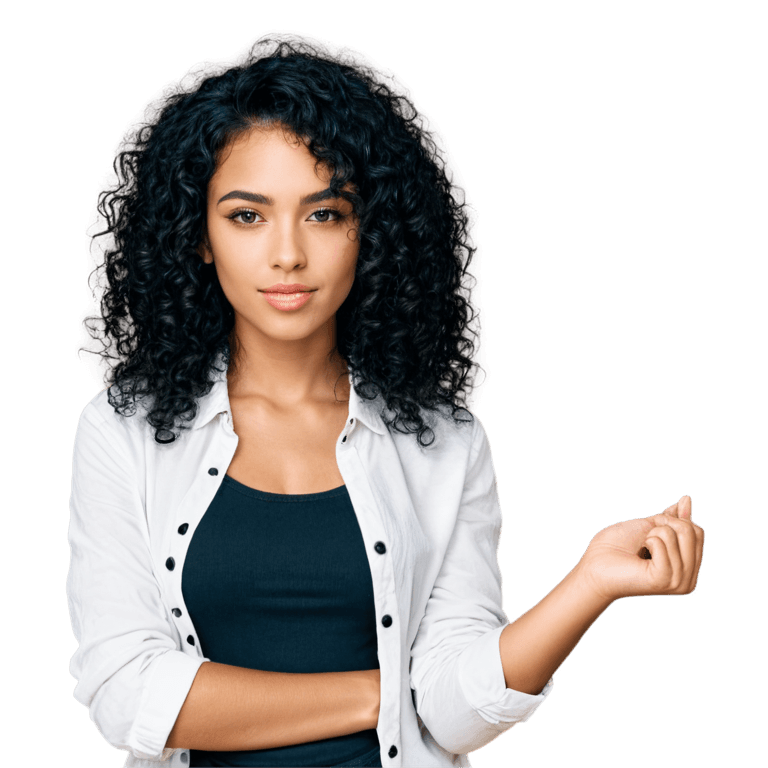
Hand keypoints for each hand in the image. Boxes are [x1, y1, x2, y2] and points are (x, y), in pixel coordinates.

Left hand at [576, 495, 704, 602]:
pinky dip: (648, 541)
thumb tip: (687, 498)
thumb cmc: (618, 545)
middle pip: (692, 531)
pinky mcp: (663, 580)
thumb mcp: (650, 525)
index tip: (652, 529)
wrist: (595, 561)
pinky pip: (662, 543)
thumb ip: (671, 517)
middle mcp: (687, 580)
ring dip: (652, 534)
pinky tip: (638, 557)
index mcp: (688, 568)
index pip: (697, 531)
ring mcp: (677, 582)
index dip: (672, 521)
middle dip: (663, 524)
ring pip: (677, 534)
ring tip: (640, 550)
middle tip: (644, 539)